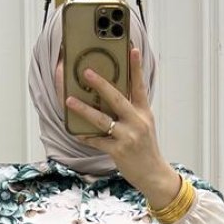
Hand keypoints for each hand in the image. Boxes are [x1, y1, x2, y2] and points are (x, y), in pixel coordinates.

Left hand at [65, 46, 181, 210]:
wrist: (154, 174)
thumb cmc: (146, 148)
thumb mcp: (145, 125)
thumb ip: (131, 110)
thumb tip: (109, 97)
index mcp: (144, 112)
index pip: (140, 85)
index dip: (136, 67)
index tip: (132, 49)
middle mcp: (137, 122)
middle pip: (117, 98)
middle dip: (101, 83)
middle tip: (86, 71)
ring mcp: (128, 137)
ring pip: (102, 120)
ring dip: (83, 109)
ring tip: (69, 100)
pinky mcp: (119, 151)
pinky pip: (97, 140)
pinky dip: (85, 136)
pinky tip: (75, 131)